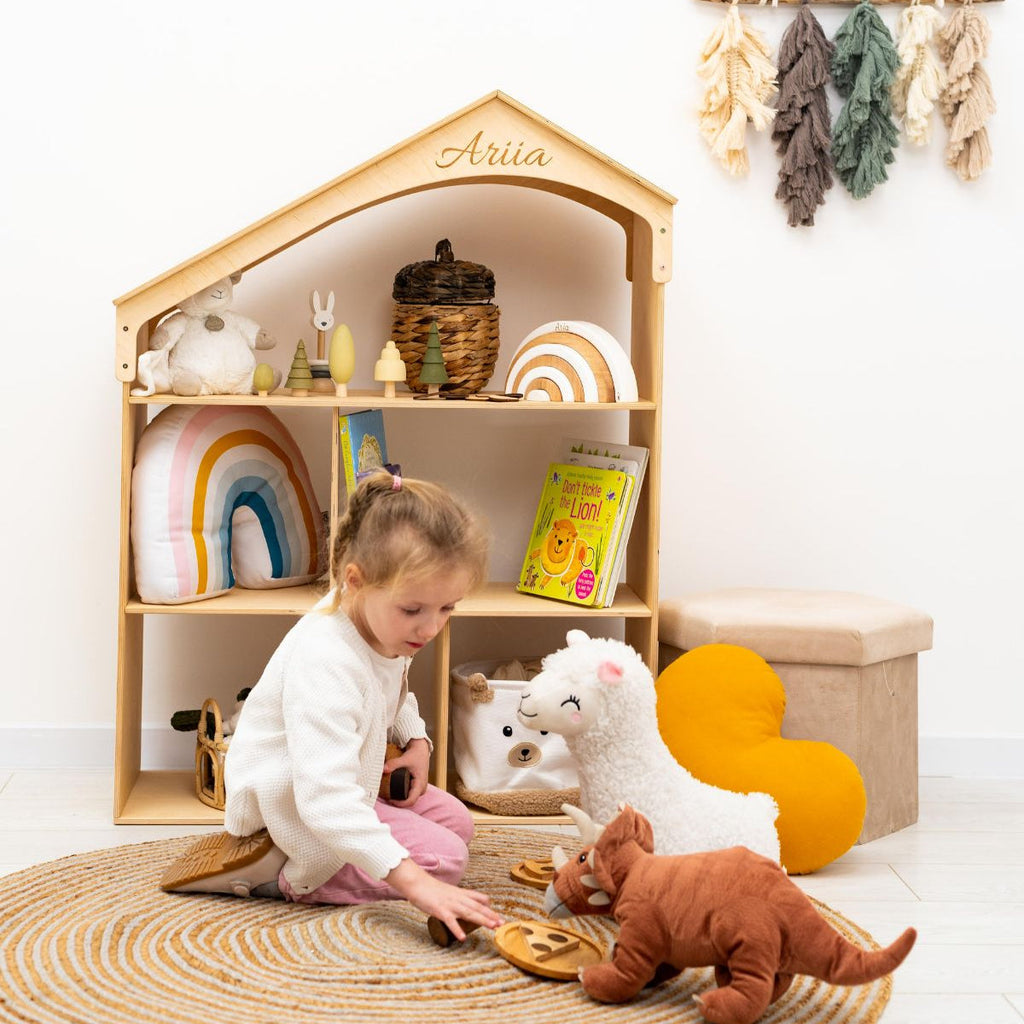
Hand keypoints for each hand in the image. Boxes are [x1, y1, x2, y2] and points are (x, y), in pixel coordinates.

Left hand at [384, 738, 430, 806]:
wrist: (421, 749)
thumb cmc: (415, 754)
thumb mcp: (405, 759)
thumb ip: (393, 764)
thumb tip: (383, 769)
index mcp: (420, 784)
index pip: (410, 801)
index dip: (399, 804)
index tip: (390, 799)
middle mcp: (422, 788)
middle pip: (410, 802)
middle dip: (398, 802)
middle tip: (387, 798)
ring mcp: (420, 788)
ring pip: (410, 799)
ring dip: (400, 799)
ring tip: (389, 795)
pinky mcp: (417, 786)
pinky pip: (410, 795)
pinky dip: (402, 795)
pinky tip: (394, 792)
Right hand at [386, 859, 502, 940]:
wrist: (418, 884)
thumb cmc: (432, 889)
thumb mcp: (449, 891)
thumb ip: (458, 897)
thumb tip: (467, 904)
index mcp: (460, 893)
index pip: (479, 899)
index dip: (489, 909)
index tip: (499, 917)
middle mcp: (458, 898)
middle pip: (477, 907)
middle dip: (490, 916)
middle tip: (501, 923)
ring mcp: (450, 904)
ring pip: (469, 912)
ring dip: (481, 920)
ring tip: (492, 927)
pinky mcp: (440, 910)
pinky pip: (450, 921)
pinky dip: (457, 929)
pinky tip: (463, 937)